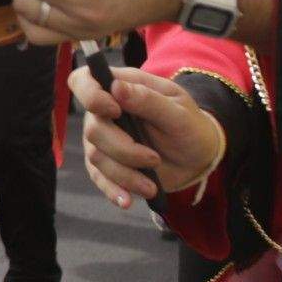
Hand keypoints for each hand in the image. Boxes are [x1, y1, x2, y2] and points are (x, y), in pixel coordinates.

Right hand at [72, 63, 224, 209]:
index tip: (115, 111)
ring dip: (124, 174)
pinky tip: (127, 200)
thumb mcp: (178, 112)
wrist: (197, 158)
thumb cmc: (190, 126)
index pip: (84, 81)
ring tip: (151, 186)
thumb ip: (148, 99)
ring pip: (96, 156)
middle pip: (93, 129)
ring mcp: (104, 139)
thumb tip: (116, 86)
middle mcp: (106, 112)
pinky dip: (113, 190)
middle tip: (153, 159)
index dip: (89, 95)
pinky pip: (99, 178)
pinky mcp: (107, 164)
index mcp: (122, 88)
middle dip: (122, 149)